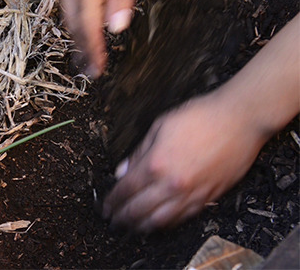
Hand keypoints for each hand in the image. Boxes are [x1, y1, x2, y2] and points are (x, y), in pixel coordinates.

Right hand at [57, 0, 145, 77]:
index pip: (88, 29)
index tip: (97, 72)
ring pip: (65, 12)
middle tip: (88, 69)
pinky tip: (77, 18)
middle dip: (80, 49)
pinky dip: (70, 15)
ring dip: (74, 34)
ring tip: (83, 51)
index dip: (92, 53)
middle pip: (72, 24)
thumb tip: (116, 27)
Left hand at [102, 92, 269, 232]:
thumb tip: (123, 170)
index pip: (125, 190)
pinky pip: (183, 218)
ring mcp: (191, 193)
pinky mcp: (208, 197)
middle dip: (122, 217)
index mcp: (155, 163)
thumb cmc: (202, 117)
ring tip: (131, 227)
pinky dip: (167, 224)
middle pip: (139, 209)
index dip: (112, 201)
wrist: (239, 119)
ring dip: (142, 226)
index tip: (106, 206)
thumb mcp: (160, 126)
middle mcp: (172, 183)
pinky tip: (158, 223)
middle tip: (113, 221)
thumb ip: (139, 152)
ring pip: (160, 220)